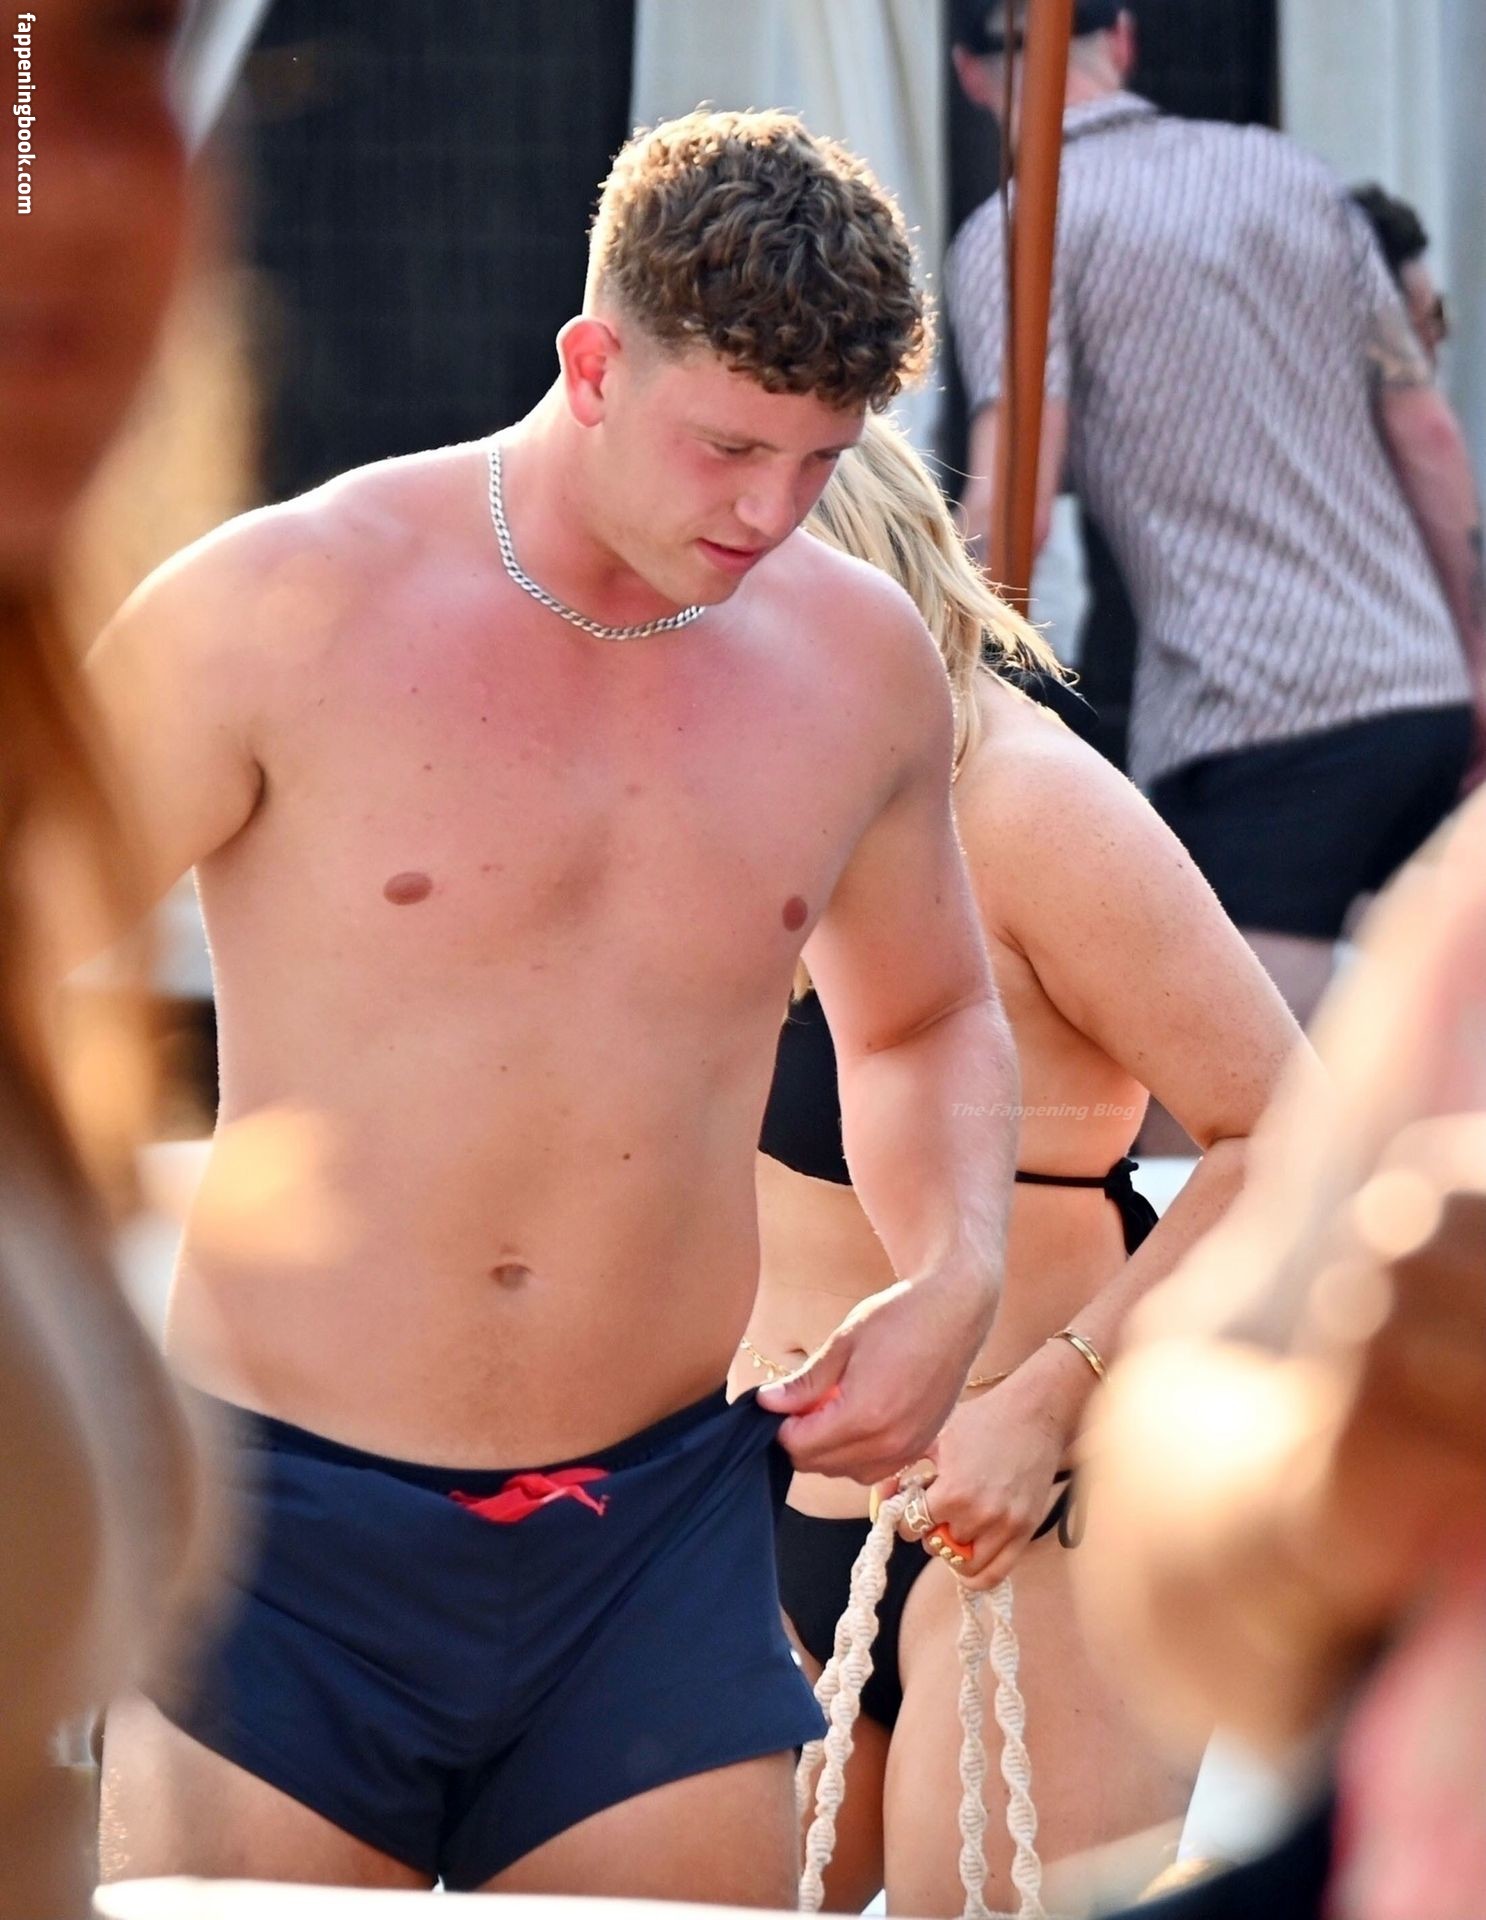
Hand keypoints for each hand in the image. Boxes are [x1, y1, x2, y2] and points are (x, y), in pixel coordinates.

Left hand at [757, 1270, 994, 1481]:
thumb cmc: (899, 1318)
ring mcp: (908, 1449)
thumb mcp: (842, 1343)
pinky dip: (855, 1455)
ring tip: (829, 1408)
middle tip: (801, 1403)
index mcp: (863, 1416)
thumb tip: (767, 1402)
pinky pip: (875, 1469)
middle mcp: (888, 1442)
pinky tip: (856, 1420)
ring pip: (846, 1472)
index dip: (780, 1426)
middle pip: (819, 1464)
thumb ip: (805, 1383)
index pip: (800, 1445)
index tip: (779, 1403)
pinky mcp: (921, 1447)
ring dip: (827, 1451)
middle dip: (800, 1439)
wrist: (954, 1311)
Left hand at [888, 1348, 1080, 1587]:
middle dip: (929, 1528)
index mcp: (952, 1492)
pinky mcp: (1025, 1532)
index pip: (910, 1526)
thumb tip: (880, 1496)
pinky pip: (994, 1575)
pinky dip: (975, 1574)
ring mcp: (1005, 1527)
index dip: (904, 1515)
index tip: (912, 1503)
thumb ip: (902, 1468)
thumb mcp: (935, 1437)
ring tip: (953, 1526)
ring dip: (952, 1549)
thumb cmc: (982, 1420)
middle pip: (935, 1545)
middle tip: (936, 1509)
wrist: (1034, 1414)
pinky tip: (967, 1556)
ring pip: (962, 1564)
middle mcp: (979, 1515)